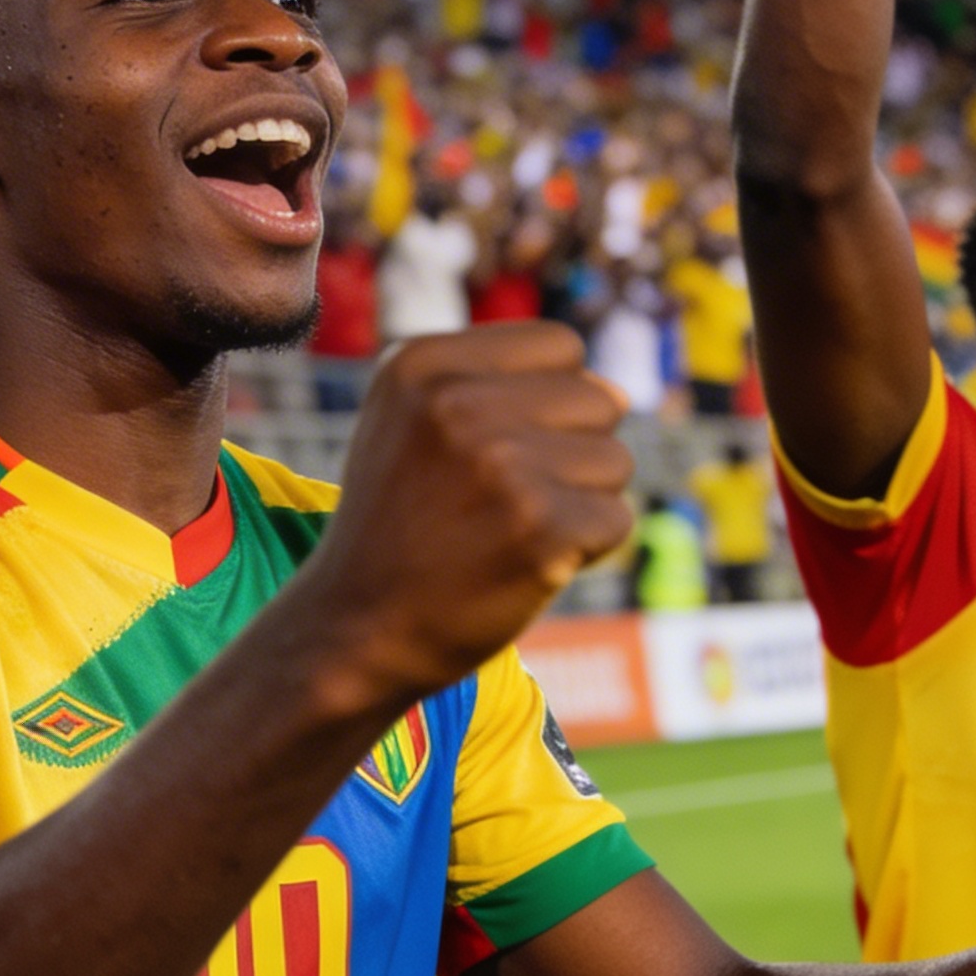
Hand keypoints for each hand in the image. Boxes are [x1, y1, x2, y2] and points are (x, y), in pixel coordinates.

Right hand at [296, 321, 633, 704]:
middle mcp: (457, 405)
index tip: (495, 448)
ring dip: (579, 502)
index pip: (561, 346)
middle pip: (597, 399)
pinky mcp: (540, 531)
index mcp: (420, 363)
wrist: (356, 630)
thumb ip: (496, 381)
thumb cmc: (400, 521)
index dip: (547, 400)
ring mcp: (500, 467)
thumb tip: (620, 394)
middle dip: (570, 450)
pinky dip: (585, 551)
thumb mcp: (411, 419)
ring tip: (510, 531)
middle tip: (504, 500)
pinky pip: (617, 521)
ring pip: (614, 460)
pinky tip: (526, 564)